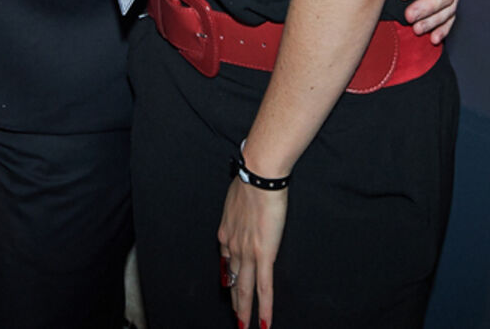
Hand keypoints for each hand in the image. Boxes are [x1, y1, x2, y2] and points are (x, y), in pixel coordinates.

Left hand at [218, 176, 286, 328]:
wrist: (258, 175)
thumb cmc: (251, 178)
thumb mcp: (236, 196)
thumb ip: (238, 209)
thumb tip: (242, 208)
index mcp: (226, 231)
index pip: (226, 260)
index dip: (228, 274)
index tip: (229, 284)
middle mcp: (232, 245)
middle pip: (233, 279)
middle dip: (234, 300)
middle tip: (235, 316)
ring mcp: (247, 253)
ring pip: (244, 289)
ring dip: (244, 312)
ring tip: (244, 327)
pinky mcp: (264, 255)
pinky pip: (264, 288)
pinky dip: (263, 308)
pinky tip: (264, 323)